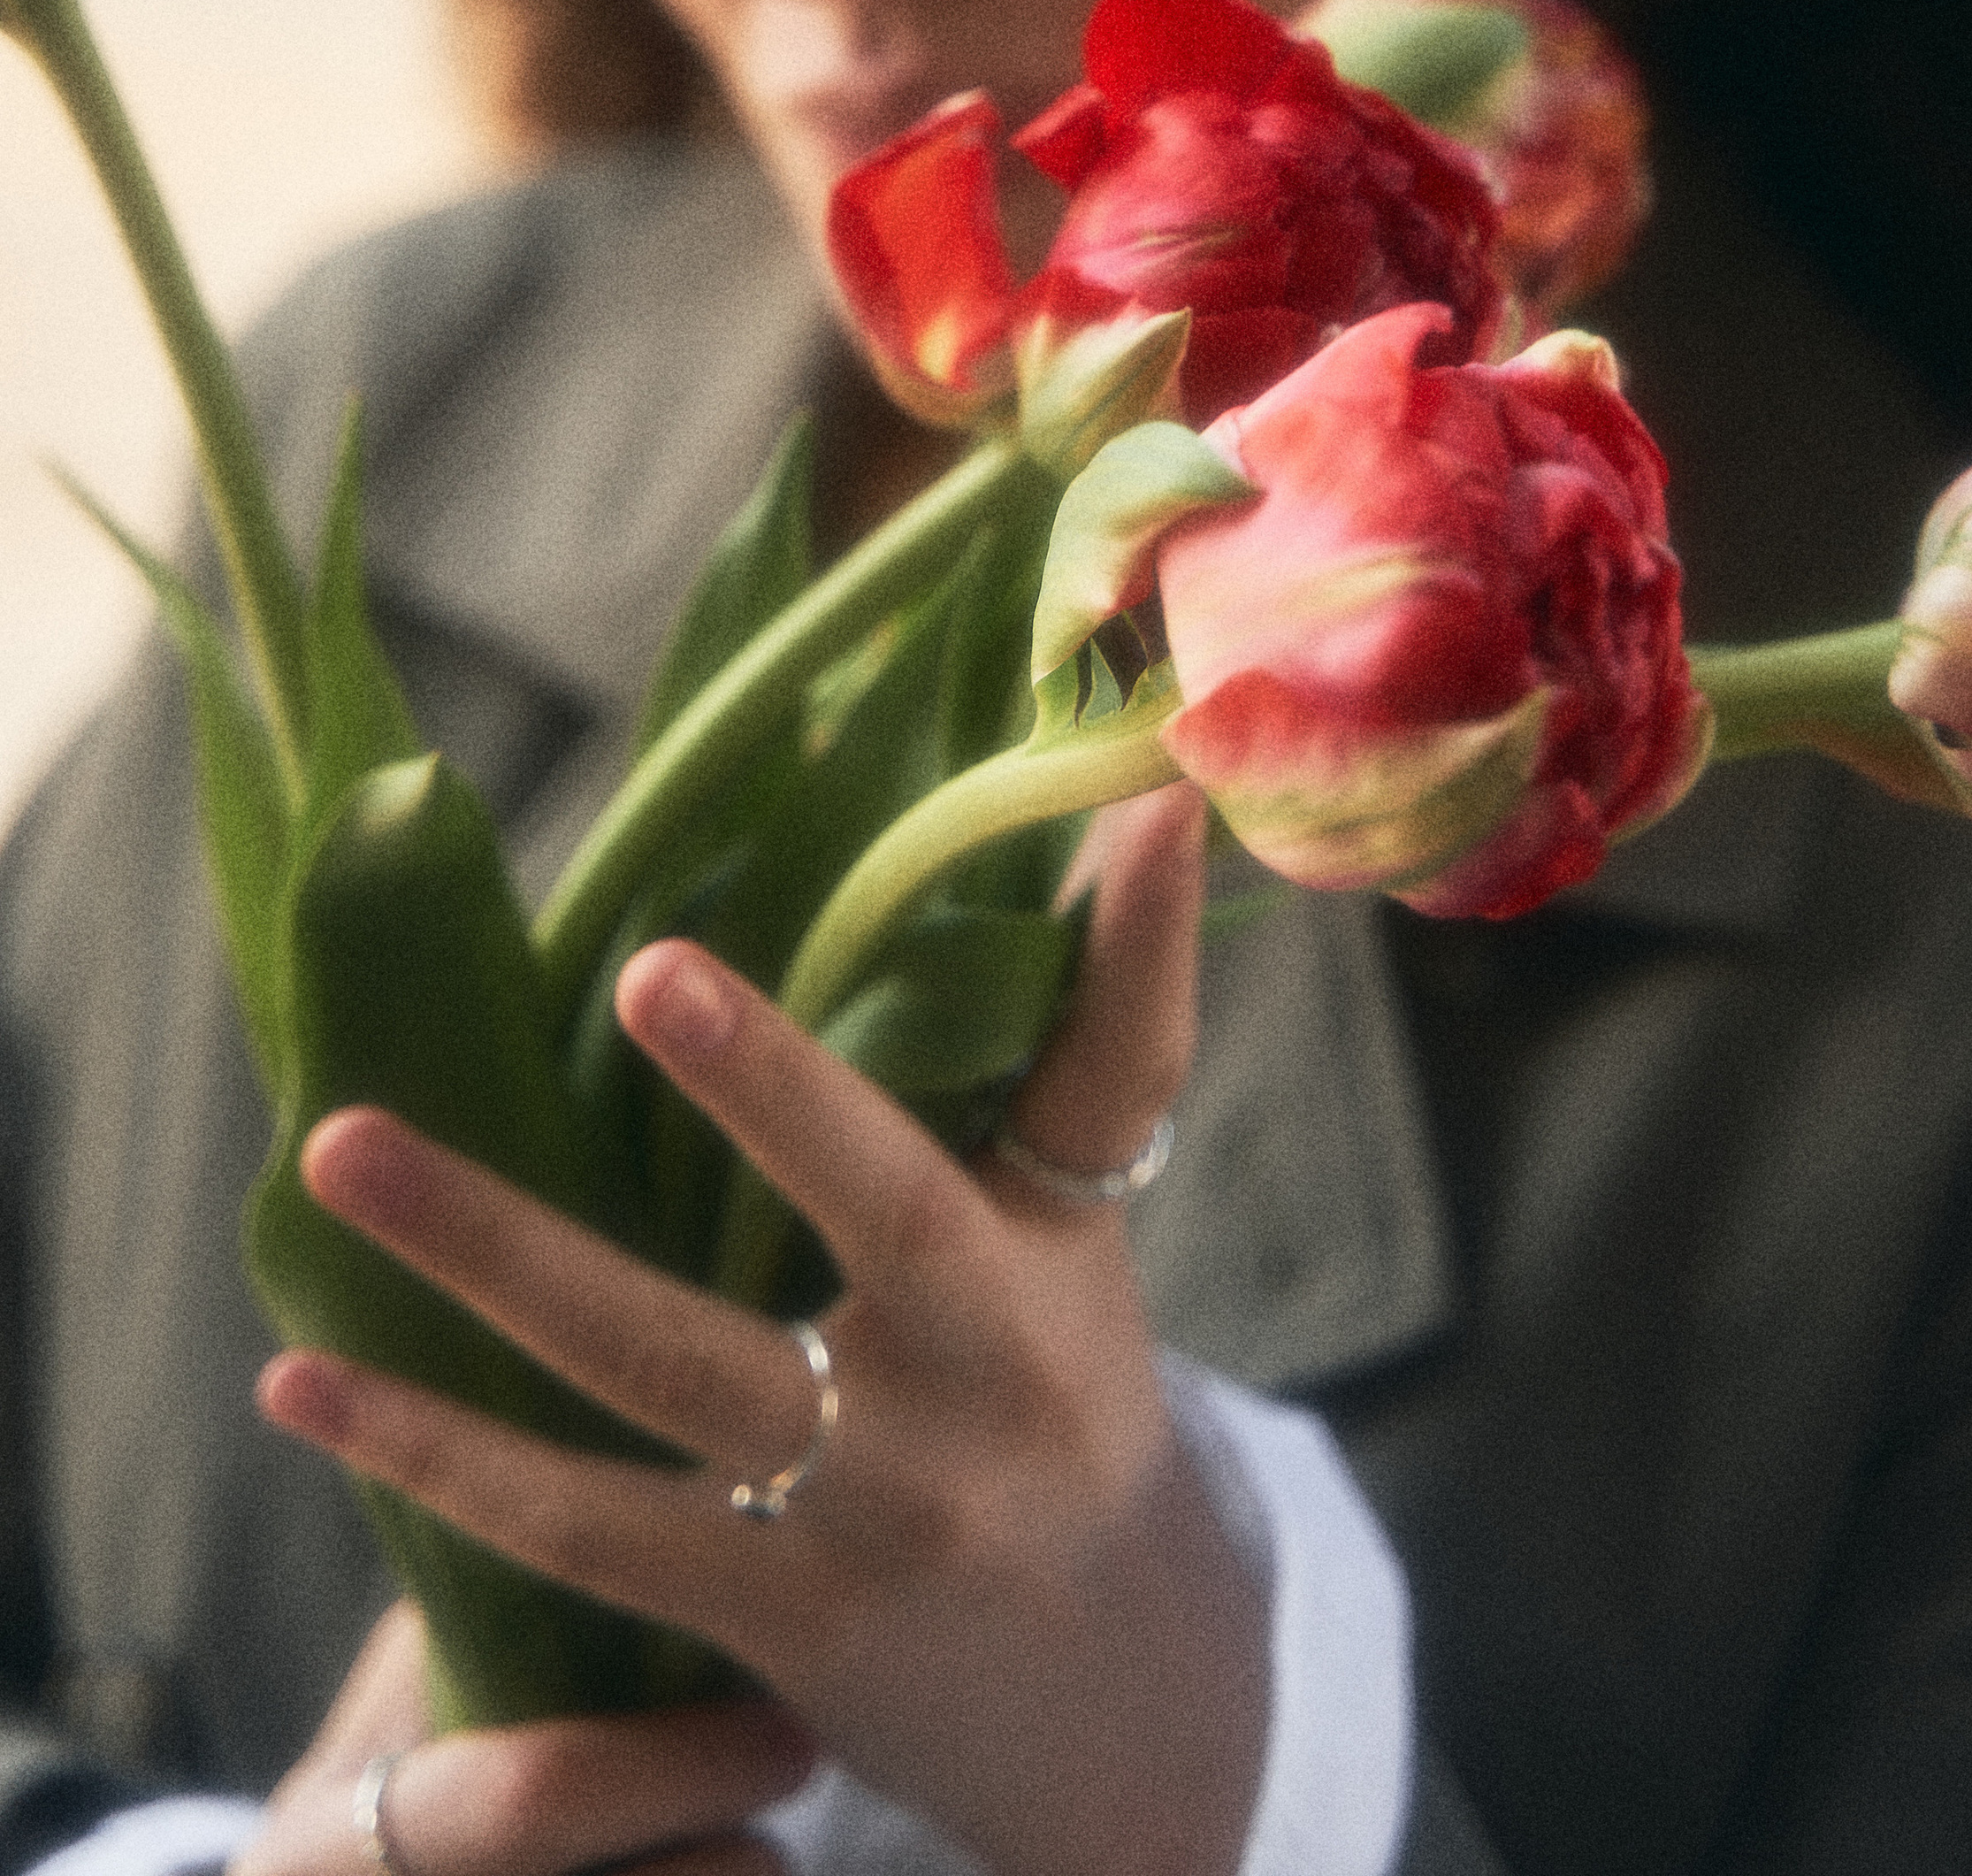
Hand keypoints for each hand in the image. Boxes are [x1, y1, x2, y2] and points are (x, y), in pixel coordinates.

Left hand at [255, 786, 1263, 1875]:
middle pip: (874, 1202)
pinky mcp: (767, 1617)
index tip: (1129, 809)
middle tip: (644, 968)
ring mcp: (872, 1501)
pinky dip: (436, 1451)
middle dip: (767, 1085)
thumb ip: (1084, 1028)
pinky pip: (579, 1521)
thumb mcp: (1079, 1221)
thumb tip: (1131, 803)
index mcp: (1054, 1241)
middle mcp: (981, 1362)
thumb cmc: (1061, 1389)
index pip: (1108, 1070)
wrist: (1106, 1706)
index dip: (1126, 947)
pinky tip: (302, 1377)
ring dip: (491, 1251)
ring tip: (339, 1152)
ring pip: (663, 1359)